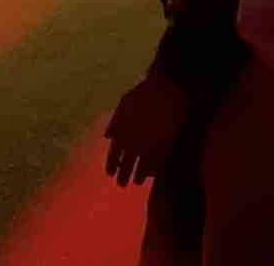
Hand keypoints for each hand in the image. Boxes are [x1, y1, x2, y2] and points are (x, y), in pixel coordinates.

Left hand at [103, 71, 190, 186]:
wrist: (166, 89)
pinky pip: (157, 163)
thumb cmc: (143, 94)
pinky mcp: (165, 146)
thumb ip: (114, 122)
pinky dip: (153, 170)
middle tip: (121, 184)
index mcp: (121, 132)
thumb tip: (107, 137)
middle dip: (123, 176)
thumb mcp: (123, 105)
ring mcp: (150, 145)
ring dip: (138, 176)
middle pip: (126, 166)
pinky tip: (152, 174)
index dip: (111, 166)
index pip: (114, 155)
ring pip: (141, 168)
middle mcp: (133, 143)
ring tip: (137, 182)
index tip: (110, 174)